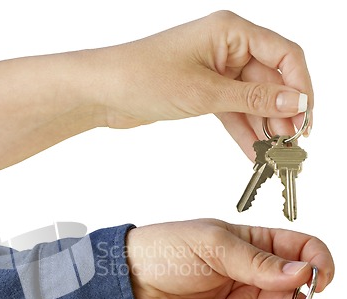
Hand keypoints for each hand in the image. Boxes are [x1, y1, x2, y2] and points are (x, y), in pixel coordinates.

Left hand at [91, 10, 312, 158]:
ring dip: (262, 126)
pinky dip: (241, 130)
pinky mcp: (201, 92)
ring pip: (250, 99)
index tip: (306, 119)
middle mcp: (226, 48)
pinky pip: (230, 110)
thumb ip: (253, 99)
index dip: (301, 87)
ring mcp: (213, 71)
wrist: (103, 92)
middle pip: (269, 80)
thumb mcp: (205, 92)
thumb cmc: (144, 78)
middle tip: (290, 146)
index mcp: (231, 31)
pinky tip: (251, 151)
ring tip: (273, 155)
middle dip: (281, 113)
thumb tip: (295, 102)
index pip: (285, 55)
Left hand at [126, 219, 333, 298]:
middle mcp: (245, 285)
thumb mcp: (210, 242)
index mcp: (247, 251)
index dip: (315, 264)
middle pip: (294, 298)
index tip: (320, 277)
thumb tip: (301, 272)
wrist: (123, 287)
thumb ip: (256, 260)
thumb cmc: (160, 253)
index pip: (295, 254)